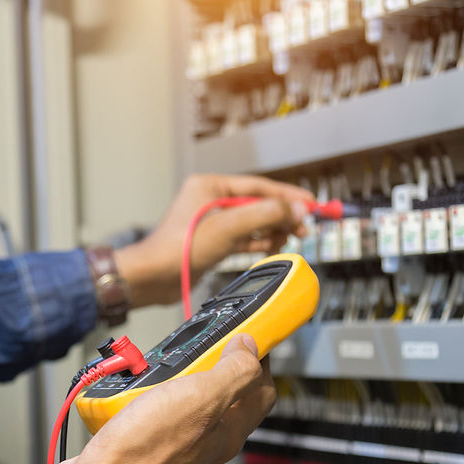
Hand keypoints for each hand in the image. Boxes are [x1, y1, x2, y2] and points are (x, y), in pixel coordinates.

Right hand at [28, 334, 275, 463]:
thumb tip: (251, 350)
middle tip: (202, 346)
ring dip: (183, 383)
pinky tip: (140, 393)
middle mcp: (208, 447)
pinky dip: (157, 400)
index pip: (262, 393)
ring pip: (192, 409)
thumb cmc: (144, 449)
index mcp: (228, 434)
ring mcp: (179, 453)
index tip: (247, 336)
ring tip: (165, 367)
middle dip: (219, 368)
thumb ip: (234, 372)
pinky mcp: (150, 453)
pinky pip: (162, 420)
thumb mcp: (200, 397)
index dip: (259, 361)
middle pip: (228, 400)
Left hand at [114, 174, 314, 306]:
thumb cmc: (179, 249)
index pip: (258, 186)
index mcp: (210, 186)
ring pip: (253, 222)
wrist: (152, 278)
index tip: (311, 203)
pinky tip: (274, 247)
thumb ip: (264, 214)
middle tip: (304, 227)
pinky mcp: (212, 242)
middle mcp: (211, 201)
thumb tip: (297, 208)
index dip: (287, 195)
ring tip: (291, 239)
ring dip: (273, 229)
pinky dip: (259, 242)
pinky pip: (243, 238)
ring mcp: (212, 222)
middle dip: (282, 215)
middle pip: (258, 203)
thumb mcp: (228, 227)